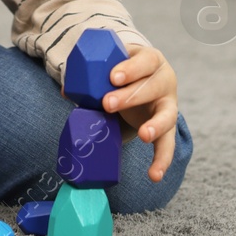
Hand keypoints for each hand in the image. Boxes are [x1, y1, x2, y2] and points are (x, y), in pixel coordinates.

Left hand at [100, 44, 178, 182]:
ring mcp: (169, 104)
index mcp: (151, 60)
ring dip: (155, 126)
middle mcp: (165, 81)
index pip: (145, 61)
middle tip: (106, 104)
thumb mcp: (111, 68)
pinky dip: (162, 160)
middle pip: (152, 87)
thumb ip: (93, 76)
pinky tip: (154, 175)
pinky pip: (168, 144)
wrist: (141, 81)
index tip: (112, 77)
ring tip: (143, 135)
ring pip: (167, 116)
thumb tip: (66, 90)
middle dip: (129, 96)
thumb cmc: (124, 72)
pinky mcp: (167, 127)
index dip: (131, 69)